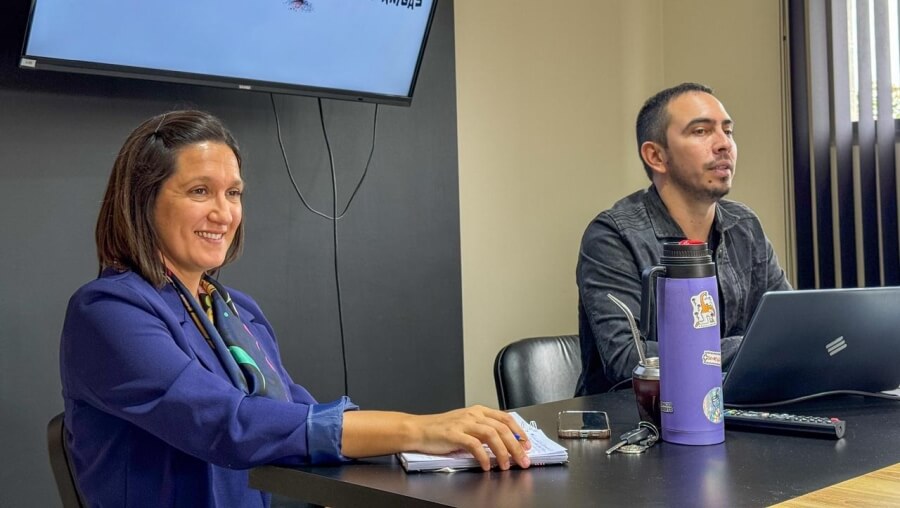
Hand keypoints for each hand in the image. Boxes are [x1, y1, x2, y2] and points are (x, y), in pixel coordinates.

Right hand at [408, 405, 531, 470]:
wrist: (419, 430)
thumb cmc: (442, 430)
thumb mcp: (466, 425)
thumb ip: (483, 431)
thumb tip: (505, 444)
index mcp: (479, 411)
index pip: (506, 419)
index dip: (520, 432)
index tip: (527, 445)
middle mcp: (473, 414)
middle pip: (502, 428)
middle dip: (516, 446)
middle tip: (523, 460)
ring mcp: (464, 423)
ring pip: (492, 435)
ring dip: (503, 452)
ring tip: (506, 465)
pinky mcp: (454, 434)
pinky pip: (474, 445)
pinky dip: (484, 456)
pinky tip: (487, 466)